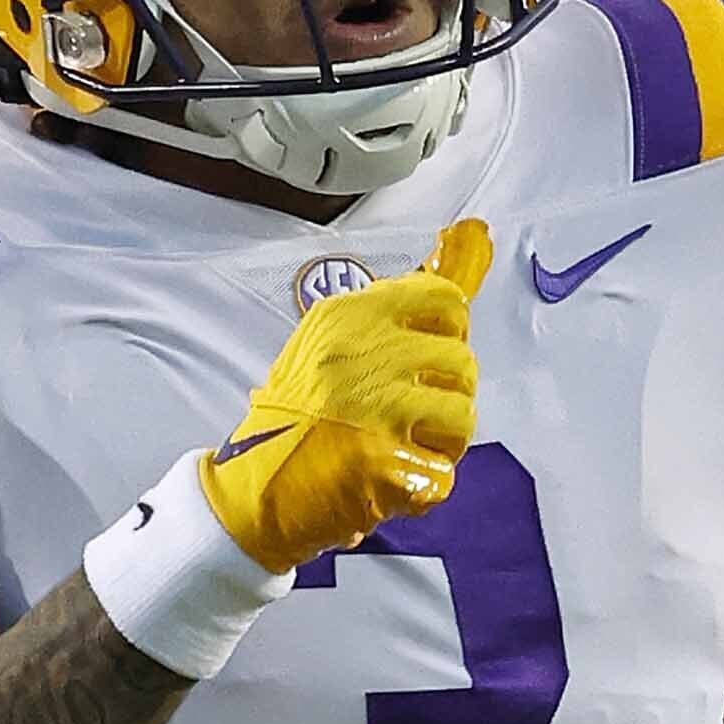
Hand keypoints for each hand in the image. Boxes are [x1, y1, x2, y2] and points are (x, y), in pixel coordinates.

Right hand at [199, 219, 488, 571]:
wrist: (252, 486)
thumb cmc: (294, 413)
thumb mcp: (330, 339)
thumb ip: (394, 307)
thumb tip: (471, 237)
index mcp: (350, 316)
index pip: (444, 299)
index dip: (450, 332)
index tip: (434, 352)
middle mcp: (366, 354)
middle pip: (461, 362)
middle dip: (448, 394)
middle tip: (413, 414)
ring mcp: (377, 409)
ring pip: (462, 417)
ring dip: (442, 440)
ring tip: (406, 447)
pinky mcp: (384, 464)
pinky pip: (443, 472)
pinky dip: (425, 484)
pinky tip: (395, 478)